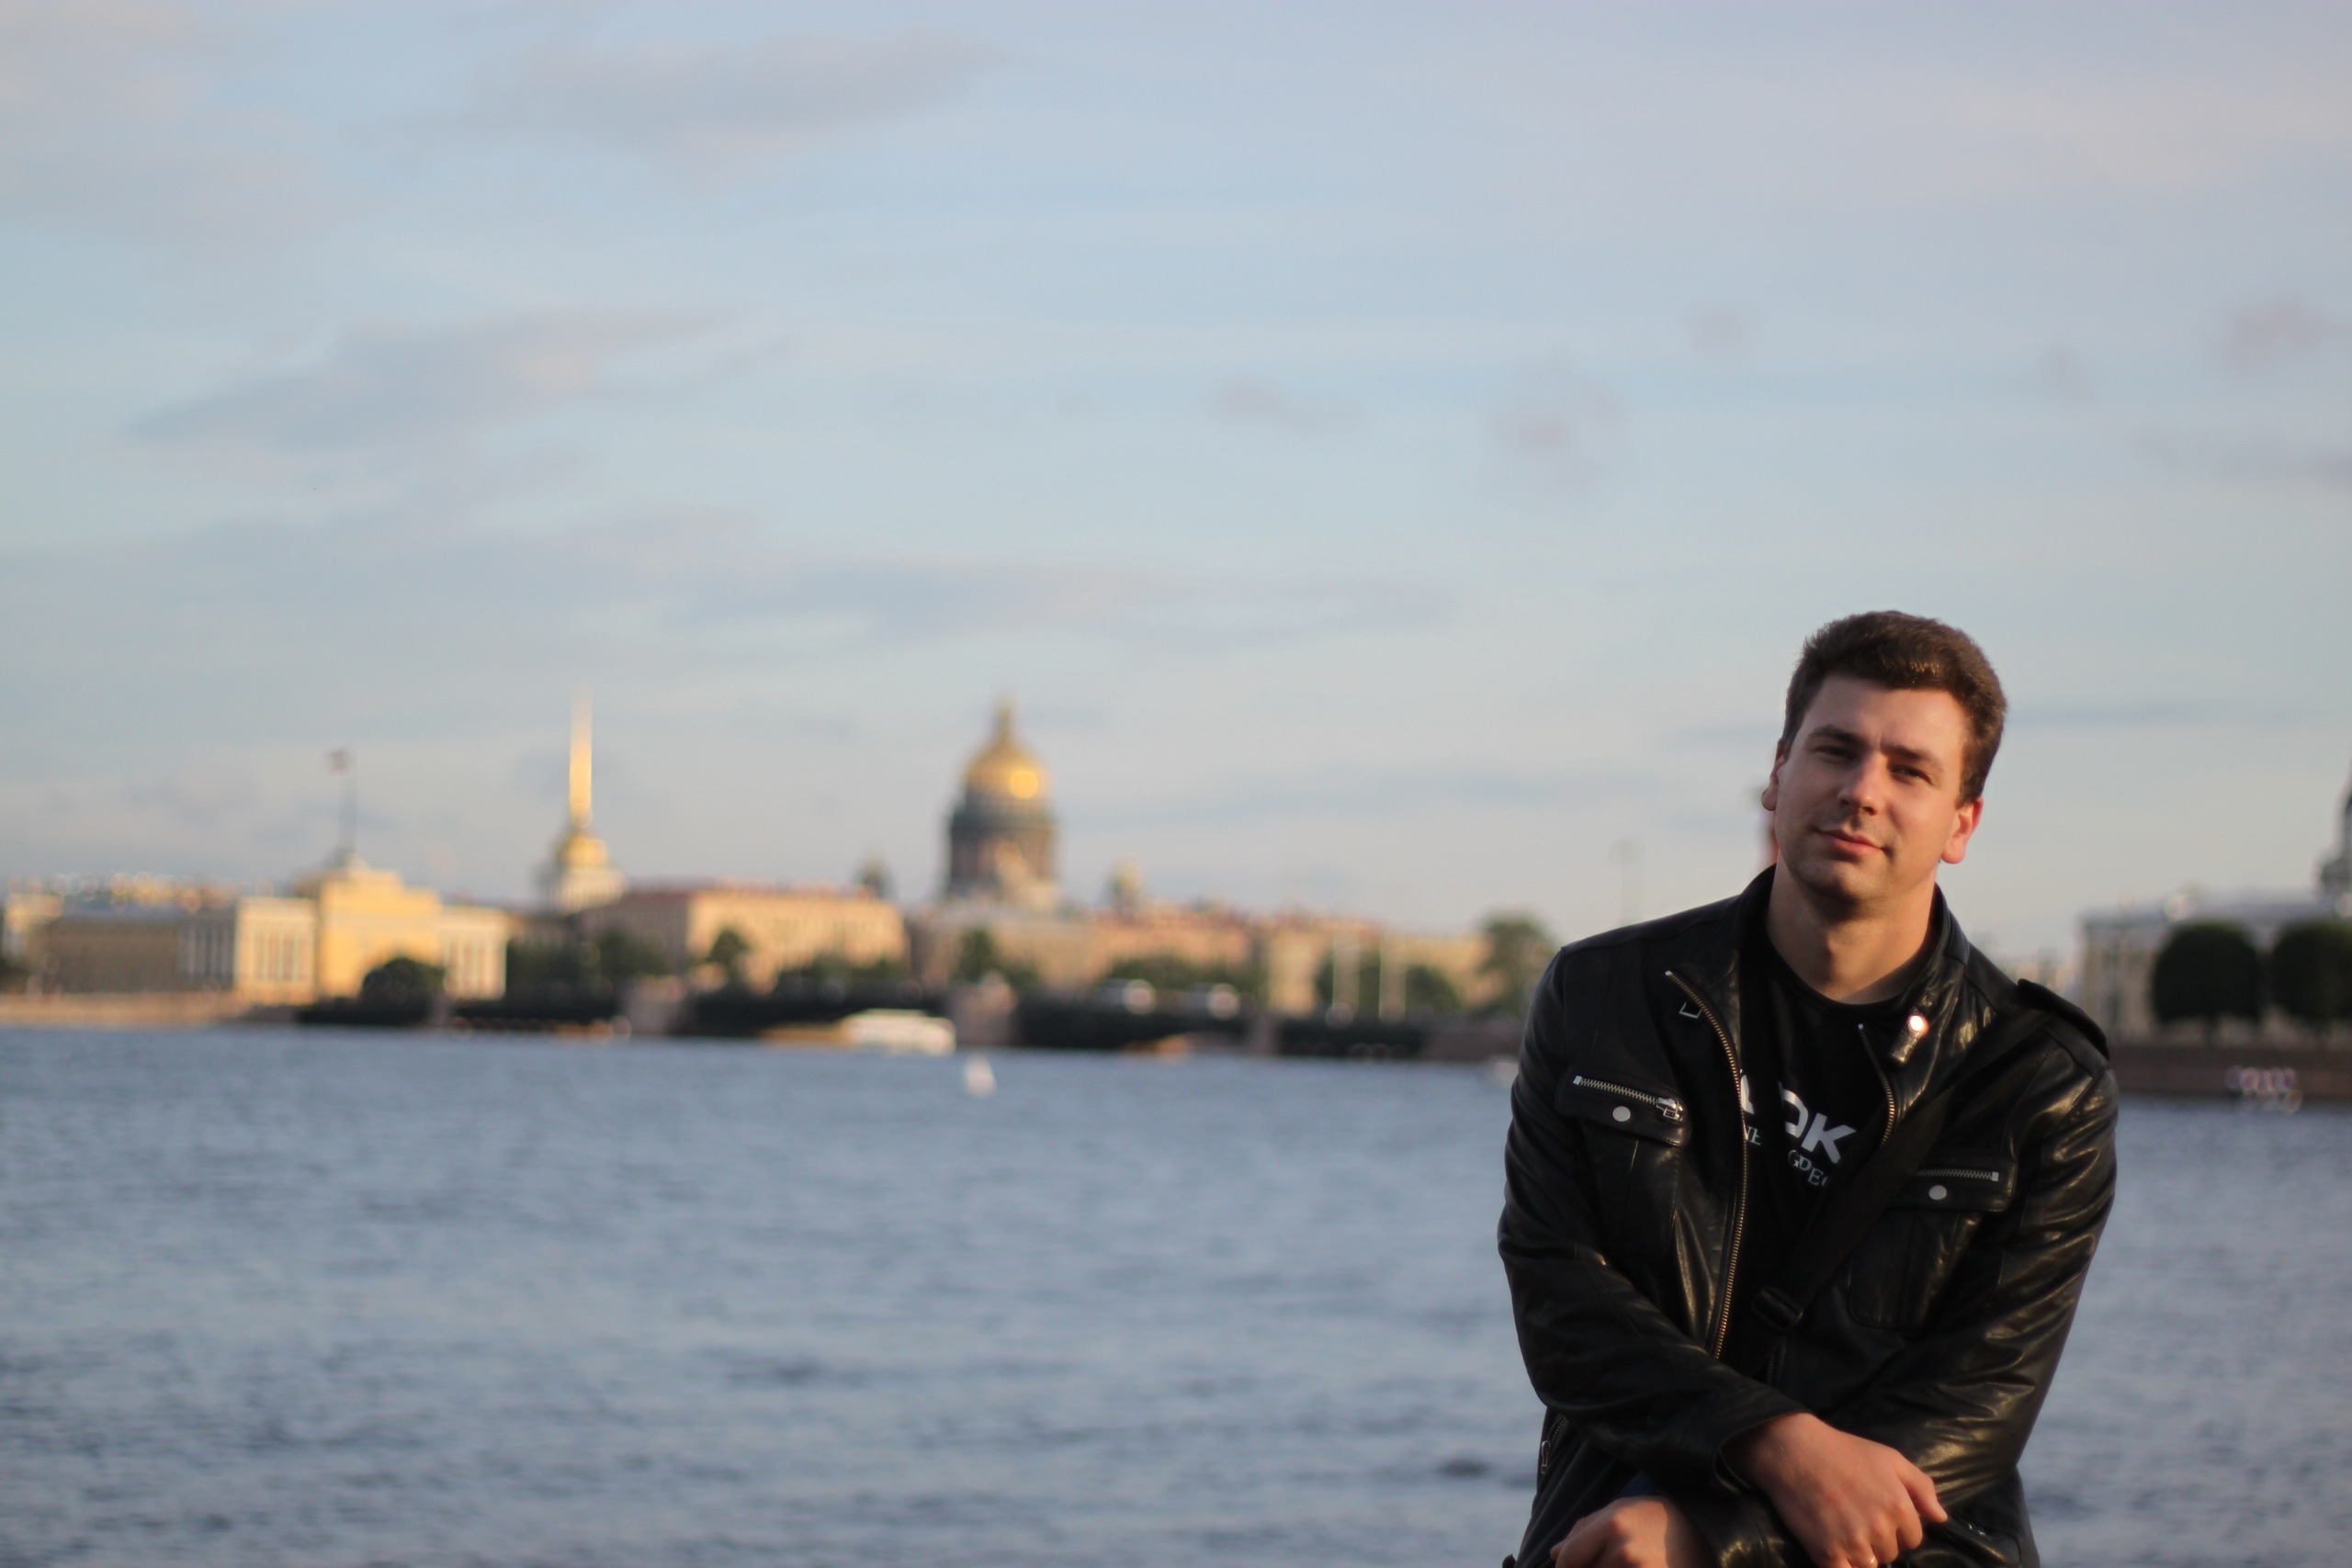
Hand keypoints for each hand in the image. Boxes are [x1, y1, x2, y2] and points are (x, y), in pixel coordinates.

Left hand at [1550, 1497, 1707, 1567]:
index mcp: (1611, 1524)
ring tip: (1630, 1560)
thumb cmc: (1654, 1519)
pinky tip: (1638, 1565)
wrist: (1703, 1531)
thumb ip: (1583, 1531)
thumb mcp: (1618, 1511)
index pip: (1569, 1558)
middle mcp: (1624, 1549)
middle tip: (1607, 1559)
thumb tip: (1554, 1553)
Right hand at [1726, 1413, 1945, 1567]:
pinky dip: (1845, 1566)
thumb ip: (1922, 1487)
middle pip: (1891, 1554)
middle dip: (1880, 1541)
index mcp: (1900, 1507)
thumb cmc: (1845, 1452)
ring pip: (1870, 1565)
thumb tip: (1941, 1518)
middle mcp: (1880, 1529)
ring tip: (1845, 1532)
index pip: (1913, 1539)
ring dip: (1862, 1554)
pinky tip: (1837, 1553)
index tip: (1880, 1516)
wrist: (1795, 1452)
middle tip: (1859, 1521)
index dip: (1898, 1529)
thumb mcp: (1890, 1458)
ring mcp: (1853, 1543)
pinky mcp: (1827, 1553)